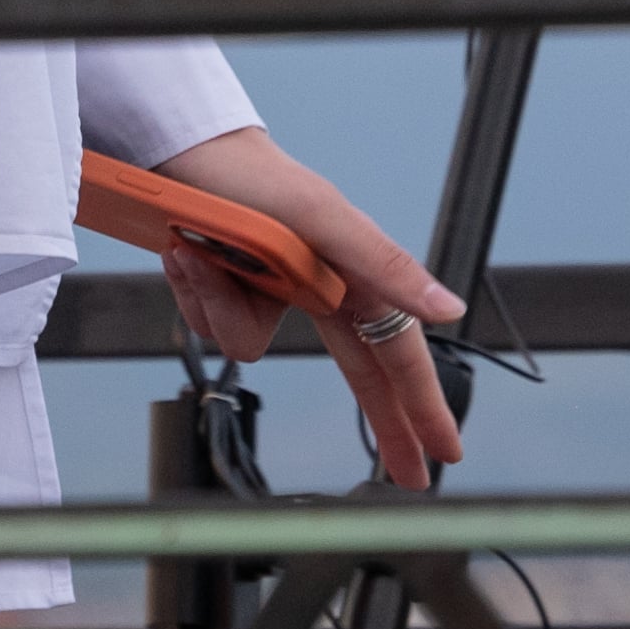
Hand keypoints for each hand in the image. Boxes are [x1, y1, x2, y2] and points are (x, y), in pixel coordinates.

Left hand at [150, 125, 466, 489]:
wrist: (179, 152)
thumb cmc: (254, 177)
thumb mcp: (322, 219)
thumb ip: (386, 267)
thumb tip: (450, 311)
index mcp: (352, 273)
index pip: (399, 352)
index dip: (424, 403)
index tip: (447, 451)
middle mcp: (315, 286)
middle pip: (359, 372)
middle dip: (382, 422)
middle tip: (406, 476)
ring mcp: (268, 291)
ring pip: (248, 343)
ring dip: (221, 303)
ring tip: (204, 255)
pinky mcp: (224, 290)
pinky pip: (209, 325)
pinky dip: (194, 292)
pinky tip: (185, 254)